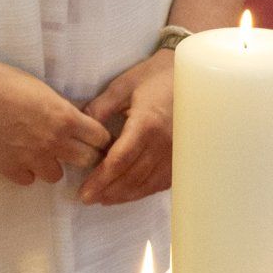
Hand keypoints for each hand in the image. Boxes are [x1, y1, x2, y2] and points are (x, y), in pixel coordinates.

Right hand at [0, 56, 110, 185]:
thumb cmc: (6, 81)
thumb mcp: (45, 91)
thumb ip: (64, 110)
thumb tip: (80, 122)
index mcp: (64, 118)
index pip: (101, 138)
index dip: (100, 138)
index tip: (94, 138)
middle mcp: (52, 141)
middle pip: (87, 161)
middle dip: (84, 155)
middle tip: (74, 149)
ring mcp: (30, 158)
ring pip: (56, 175)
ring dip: (52, 165)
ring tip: (40, 152)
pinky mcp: (9, 168)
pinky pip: (29, 180)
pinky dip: (26, 170)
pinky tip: (18, 156)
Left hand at [79, 52, 174, 205]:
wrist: (192, 74)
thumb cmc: (156, 76)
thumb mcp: (123, 85)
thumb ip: (100, 108)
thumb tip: (81, 129)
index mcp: (146, 125)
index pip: (119, 161)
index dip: (100, 179)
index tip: (84, 191)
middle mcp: (163, 143)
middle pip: (132, 177)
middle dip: (108, 191)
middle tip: (88, 199)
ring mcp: (176, 152)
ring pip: (148, 183)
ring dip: (125, 195)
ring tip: (105, 199)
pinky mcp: (182, 156)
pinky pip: (163, 181)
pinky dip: (145, 190)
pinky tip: (131, 192)